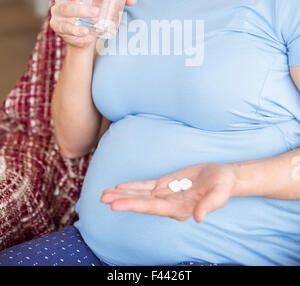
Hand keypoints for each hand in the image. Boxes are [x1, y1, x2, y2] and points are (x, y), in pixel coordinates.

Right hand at [50, 0, 135, 48]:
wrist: (81, 35)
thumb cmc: (91, 12)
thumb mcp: (104, 3)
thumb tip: (132, 0)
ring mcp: (58, 11)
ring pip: (68, 8)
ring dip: (83, 10)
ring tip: (97, 13)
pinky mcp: (58, 26)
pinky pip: (65, 27)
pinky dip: (75, 30)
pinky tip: (85, 31)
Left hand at [100, 163, 235, 222]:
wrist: (223, 177)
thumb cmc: (222, 186)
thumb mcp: (220, 194)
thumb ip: (209, 206)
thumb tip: (199, 218)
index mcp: (179, 209)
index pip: (152, 208)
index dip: (134, 205)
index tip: (116, 205)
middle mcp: (169, 205)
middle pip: (142, 203)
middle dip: (122, 201)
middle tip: (103, 199)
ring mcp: (165, 195)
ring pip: (140, 195)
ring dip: (122, 194)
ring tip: (104, 194)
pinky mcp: (165, 185)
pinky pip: (145, 186)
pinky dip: (132, 186)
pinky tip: (120, 187)